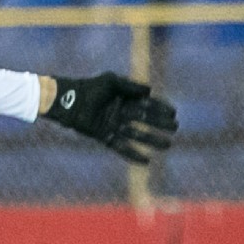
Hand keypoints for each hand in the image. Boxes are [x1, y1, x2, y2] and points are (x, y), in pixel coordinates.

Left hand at [41, 72, 177, 162]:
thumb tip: (150, 92)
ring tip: (168, 145)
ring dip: (152, 140)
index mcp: (123, 98)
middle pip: (145, 119)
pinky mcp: (104, 136)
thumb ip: (130, 86)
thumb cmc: (88, 88)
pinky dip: (133, 154)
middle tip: (175, 127)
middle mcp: (120, 112)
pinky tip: (147, 161)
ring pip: (137, 134)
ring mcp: (113, 125)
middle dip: (160, 123)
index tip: (174, 112)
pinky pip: (121, 147)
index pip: (146, 103)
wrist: (68, 100)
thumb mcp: (111, 82)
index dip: (160, 107)